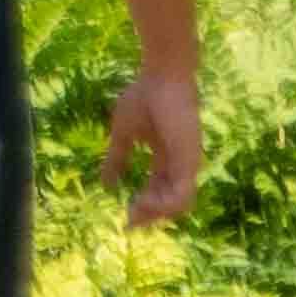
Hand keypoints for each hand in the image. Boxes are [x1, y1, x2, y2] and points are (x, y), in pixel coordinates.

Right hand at [105, 67, 202, 224]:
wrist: (162, 76)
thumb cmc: (144, 97)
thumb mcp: (123, 132)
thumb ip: (116, 158)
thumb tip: (104, 184)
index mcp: (167, 156)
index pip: (159, 189)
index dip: (144, 204)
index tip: (126, 217)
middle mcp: (181, 164)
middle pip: (170, 201)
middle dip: (150, 214)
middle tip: (130, 221)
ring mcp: (188, 164)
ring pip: (179, 205)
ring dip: (156, 212)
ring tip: (135, 210)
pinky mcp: (190, 162)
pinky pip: (182, 196)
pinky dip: (164, 205)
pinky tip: (144, 201)